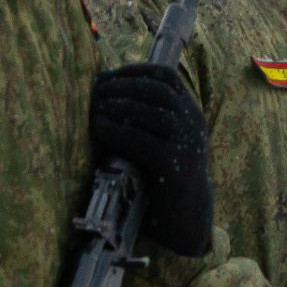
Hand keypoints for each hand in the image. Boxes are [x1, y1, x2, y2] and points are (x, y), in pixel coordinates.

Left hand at [90, 62, 213, 255]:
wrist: (187, 215)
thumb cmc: (166, 176)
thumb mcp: (166, 139)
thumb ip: (149, 117)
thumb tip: (108, 93)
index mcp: (191, 113)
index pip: (167, 76)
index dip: (134, 71)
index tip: (108, 75)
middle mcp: (193, 124)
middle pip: (156, 90)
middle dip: (121, 86)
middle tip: (94, 91)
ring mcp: (185, 144)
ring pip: (150, 112)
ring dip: (116, 106)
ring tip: (93, 109)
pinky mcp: (173, 165)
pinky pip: (141, 140)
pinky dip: (116, 131)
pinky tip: (98, 129)